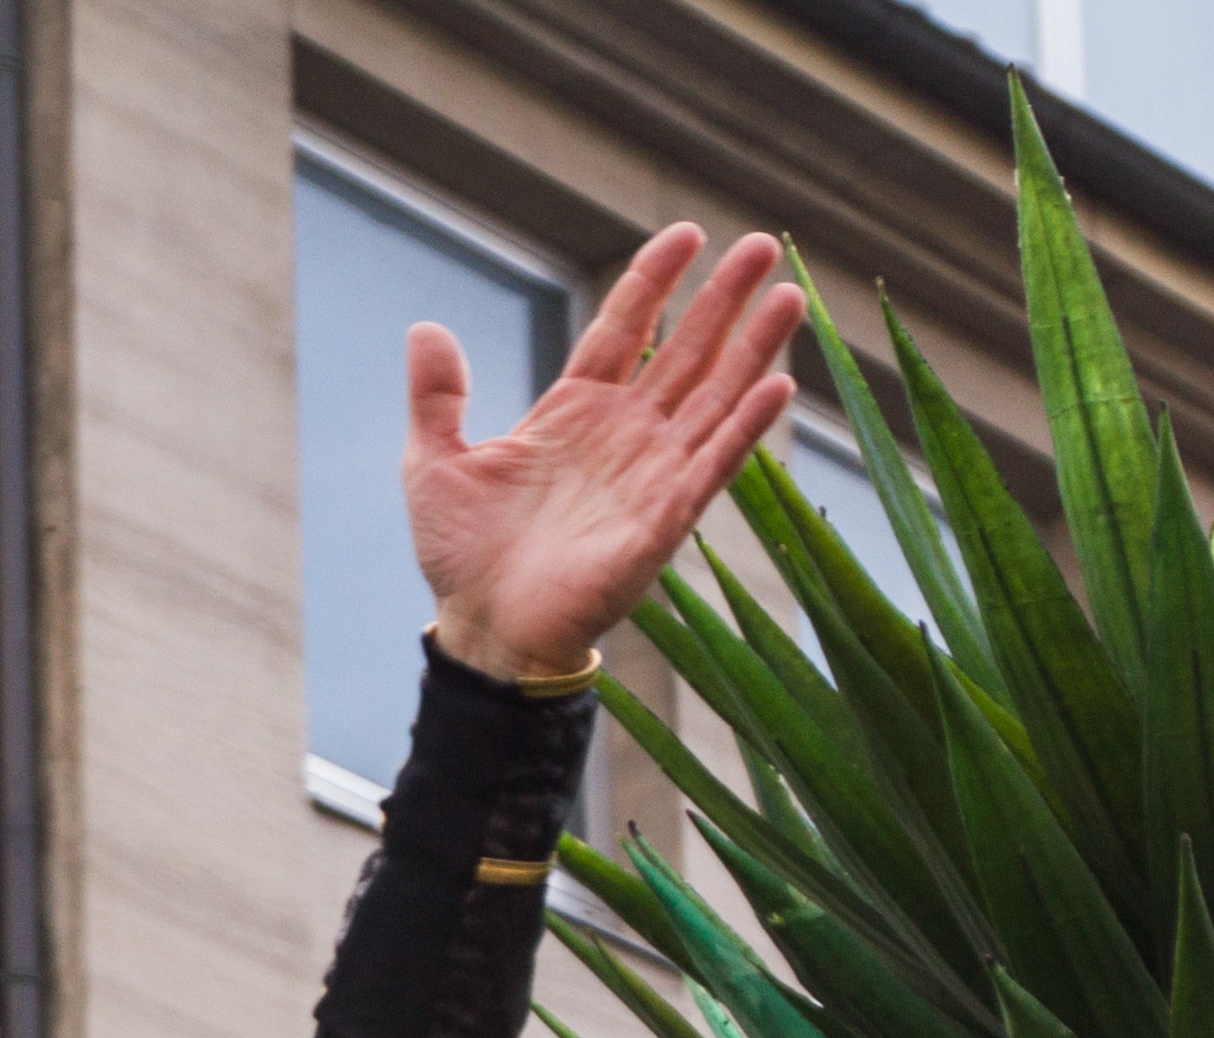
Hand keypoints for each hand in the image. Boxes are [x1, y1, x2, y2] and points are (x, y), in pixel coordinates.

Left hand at [406, 219, 807, 683]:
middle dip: (723, 298)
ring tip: (789, 294)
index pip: (624, 329)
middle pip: (685, 351)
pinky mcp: (666, 518)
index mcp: (572, 412)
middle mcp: (622, 435)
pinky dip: (747, 424)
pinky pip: (715, 462)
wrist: (484, 629)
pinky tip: (779, 383)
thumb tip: (424, 328)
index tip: (688, 233)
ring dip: (753, 348)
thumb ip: (436, 397)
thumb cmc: (462, 556)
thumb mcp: (433, 462)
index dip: (654, 281)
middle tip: (761, 245)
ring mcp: (650, 473)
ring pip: (714, 396)